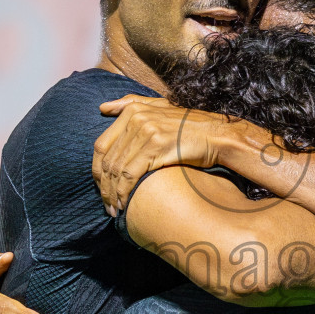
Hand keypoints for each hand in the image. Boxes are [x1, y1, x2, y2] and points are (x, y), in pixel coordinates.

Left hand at [94, 96, 229, 214]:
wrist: (218, 135)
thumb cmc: (190, 127)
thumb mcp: (160, 108)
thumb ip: (131, 104)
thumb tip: (102, 108)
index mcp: (133, 111)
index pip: (101, 145)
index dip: (97, 170)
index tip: (101, 187)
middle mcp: (136, 118)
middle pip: (107, 159)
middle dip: (103, 186)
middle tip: (106, 204)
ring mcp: (146, 131)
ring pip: (117, 169)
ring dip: (112, 193)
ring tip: (114, 209)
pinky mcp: (156, 147)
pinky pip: (130, 174)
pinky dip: (124, 192)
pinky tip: (125, 204)